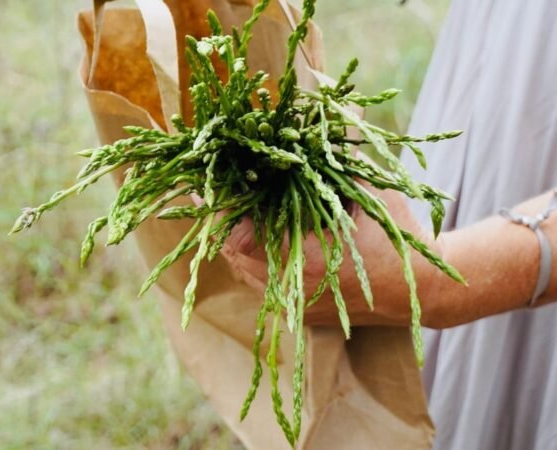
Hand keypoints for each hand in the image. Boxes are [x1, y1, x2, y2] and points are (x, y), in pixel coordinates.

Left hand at [207, 183, 446, 327]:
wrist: (424, 291)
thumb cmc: (397, 237)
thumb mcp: (367, 191)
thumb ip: (333, 161)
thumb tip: (305, 121)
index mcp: (303, 261)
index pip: (238, 239)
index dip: (222, 210)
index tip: (213, 183)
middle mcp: (289, 290)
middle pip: (232, 255)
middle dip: (224, 220)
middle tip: (216, 188)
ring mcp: (292, 306)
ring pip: (242, 271)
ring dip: (235, 240)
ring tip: (234, 206)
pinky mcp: (297, 312)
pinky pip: (260, 284)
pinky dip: (253, 258)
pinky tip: (257, 232)